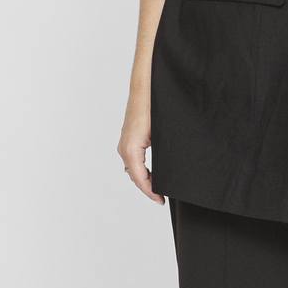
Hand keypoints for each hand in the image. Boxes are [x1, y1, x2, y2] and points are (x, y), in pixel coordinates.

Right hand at [118, 87, 164, 203]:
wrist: (144, 86)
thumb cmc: (154, 106)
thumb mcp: (160, 135)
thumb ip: (158, 157)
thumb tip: (163, 175)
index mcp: (131, 149)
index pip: (140, 179)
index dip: (151, 192)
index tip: (161, 201)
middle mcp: (124, 147)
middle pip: (135, 176)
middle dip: (148, 188)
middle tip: (162, 198)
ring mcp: (125, 142)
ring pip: (133, 168)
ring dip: (144, 179)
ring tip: (159, 189)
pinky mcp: (128, 137)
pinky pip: (132, 159)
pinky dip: (141, 169)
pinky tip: (152, 174)